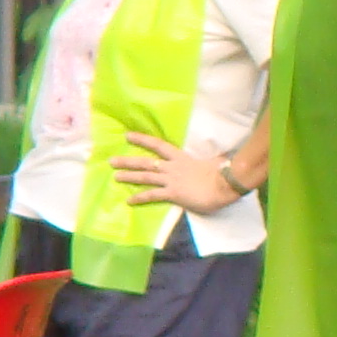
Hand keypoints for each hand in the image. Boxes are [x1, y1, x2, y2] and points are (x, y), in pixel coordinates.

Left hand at [110, 133, 238, 215]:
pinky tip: (129, 201)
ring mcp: (171, 180)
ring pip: (145, 177)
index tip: (128, 136)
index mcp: (181, 157)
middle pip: (146, 162)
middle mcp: (172, 167)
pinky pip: (153, 195)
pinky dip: (140, 197)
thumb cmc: (221, 172)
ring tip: (115, 177)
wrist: (225, 184)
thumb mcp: (213, 160)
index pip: (158, 145)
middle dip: (128, 161)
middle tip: (112, 161)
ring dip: (129, 177)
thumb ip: (210, 158)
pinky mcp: (173, 194)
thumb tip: (220, 156)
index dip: (142, 140)